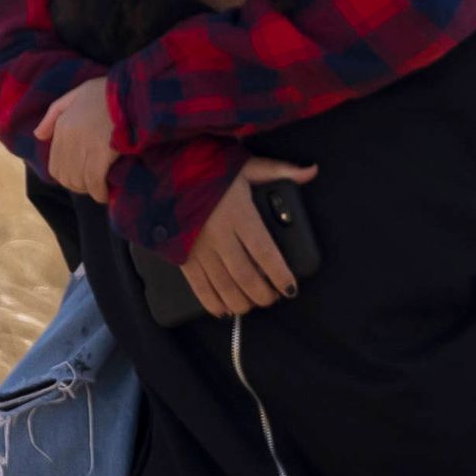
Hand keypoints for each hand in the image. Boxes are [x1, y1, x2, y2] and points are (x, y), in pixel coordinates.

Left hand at [36, 82, 117, 195]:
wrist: (132, 91)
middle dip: (78, 186)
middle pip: (65, 176)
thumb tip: (38, 135)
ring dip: (89, 190)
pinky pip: (94, 181)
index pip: (54, 164)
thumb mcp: (76, 94)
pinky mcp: (102, 153)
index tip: (80, 178)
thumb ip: (53, 114)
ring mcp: (85, 146)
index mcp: (62, 125)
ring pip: (79, 181)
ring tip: (100, 190)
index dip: (67, 176)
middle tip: (91, 186)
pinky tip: (105, 194)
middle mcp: (70, 138)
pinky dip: (99, 192)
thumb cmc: (107, 92)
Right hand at [179, 162, 317, 319]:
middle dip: (263, 294)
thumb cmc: (209, 170)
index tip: (291, 287)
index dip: (279, 274)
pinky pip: (199, 287)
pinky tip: (224, 310)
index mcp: (238, 214)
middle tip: (273, 297)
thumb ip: (278, 171)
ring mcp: (199, 249)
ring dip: (241, 302)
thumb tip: (311, 171)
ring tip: (252, 305)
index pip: (264, 252)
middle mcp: (219, 235)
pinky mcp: (183, 257)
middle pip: (246, 276)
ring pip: (224, 286)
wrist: (164, 174)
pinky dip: (212, 303)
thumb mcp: (245, 166)